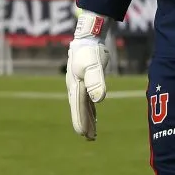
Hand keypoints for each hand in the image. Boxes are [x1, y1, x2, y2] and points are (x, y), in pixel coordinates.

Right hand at [66, 10, 110, 140]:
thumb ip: (96, 82)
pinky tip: (94, 114)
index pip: (78, 108)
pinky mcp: (85, 80)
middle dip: (84, 124)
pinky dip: (90, 109)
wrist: (87, 36)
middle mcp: (75, 87)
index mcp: (76, 86)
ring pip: (83, 105)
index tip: (85, 135)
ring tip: (92, 131)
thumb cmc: (90, 51)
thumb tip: (99, 100)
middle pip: (80, 109)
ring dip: (87, 118)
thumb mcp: (94, 66)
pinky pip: (86, 99)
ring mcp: (79, 84)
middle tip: (90, 138)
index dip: (81, 122)